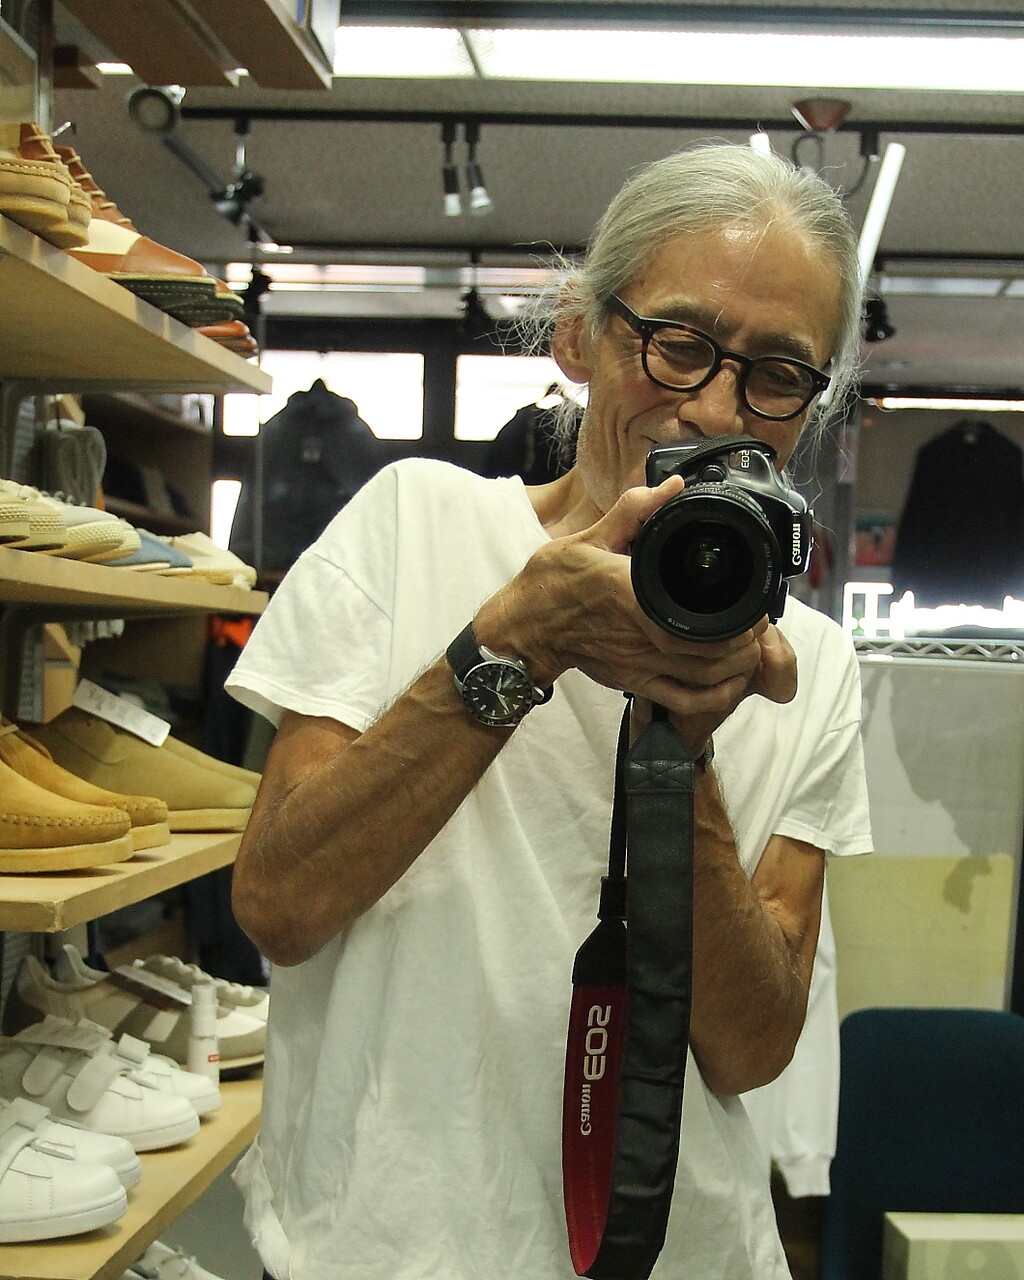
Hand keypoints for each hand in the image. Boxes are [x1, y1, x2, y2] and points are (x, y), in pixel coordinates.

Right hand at [476, 478, 787, 746]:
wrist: (523, 629)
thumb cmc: (550, 583)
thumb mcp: (587, 538)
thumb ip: (634, 511)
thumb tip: (673, 487)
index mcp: (630, 591)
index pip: (696, 610)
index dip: (736, 614)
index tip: (753, 602)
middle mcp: (638, 632)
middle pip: (711, 649)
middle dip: (746, 639)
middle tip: (759, 623)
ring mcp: (637, 662)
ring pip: (703, 676)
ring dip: (736, 666)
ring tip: (750, 647)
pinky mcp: (632, 681)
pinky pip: (682, 700)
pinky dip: (713, 698)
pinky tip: (729, 684)